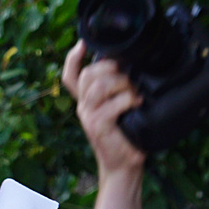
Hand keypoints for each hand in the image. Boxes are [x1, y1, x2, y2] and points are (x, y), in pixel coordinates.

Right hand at [62, 41, 146, 174]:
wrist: (123, 165)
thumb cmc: (126, 136)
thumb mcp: (121, 109)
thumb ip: (120, 91)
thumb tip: (135, 69)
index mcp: (87, 100)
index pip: (71, 76)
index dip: (73, 58)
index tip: (83, 43)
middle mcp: (83, 106)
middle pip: (87, 74)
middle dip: (109, 67)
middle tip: (127, 73)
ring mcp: (87, 116)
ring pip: (99, 85)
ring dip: (121, 84)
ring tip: (135, 92)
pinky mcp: (96, 125)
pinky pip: (111, 104)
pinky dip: (128, 100)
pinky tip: (137, 103)